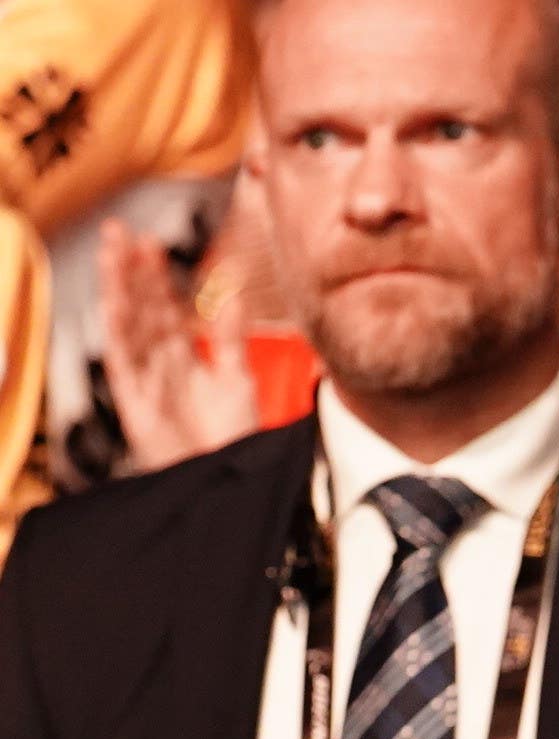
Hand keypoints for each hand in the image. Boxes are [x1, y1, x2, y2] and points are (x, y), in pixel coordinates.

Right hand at [95, 218, 259, 474]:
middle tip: (120, 230)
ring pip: (126, 326)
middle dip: (129, 271)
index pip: (163, 307)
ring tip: (111, 253)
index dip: (155, 276)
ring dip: (117, 289)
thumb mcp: (237, 377)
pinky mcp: (136, 404)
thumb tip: (231, 293)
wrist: (233, 478)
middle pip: (139, 309)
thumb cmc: (234, 438)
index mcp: (182, 357)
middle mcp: (159, 365)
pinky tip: (111, 304)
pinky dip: (117, 333)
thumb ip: (230, 335)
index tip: (150, 242)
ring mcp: (145, 381)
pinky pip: (123, 363)